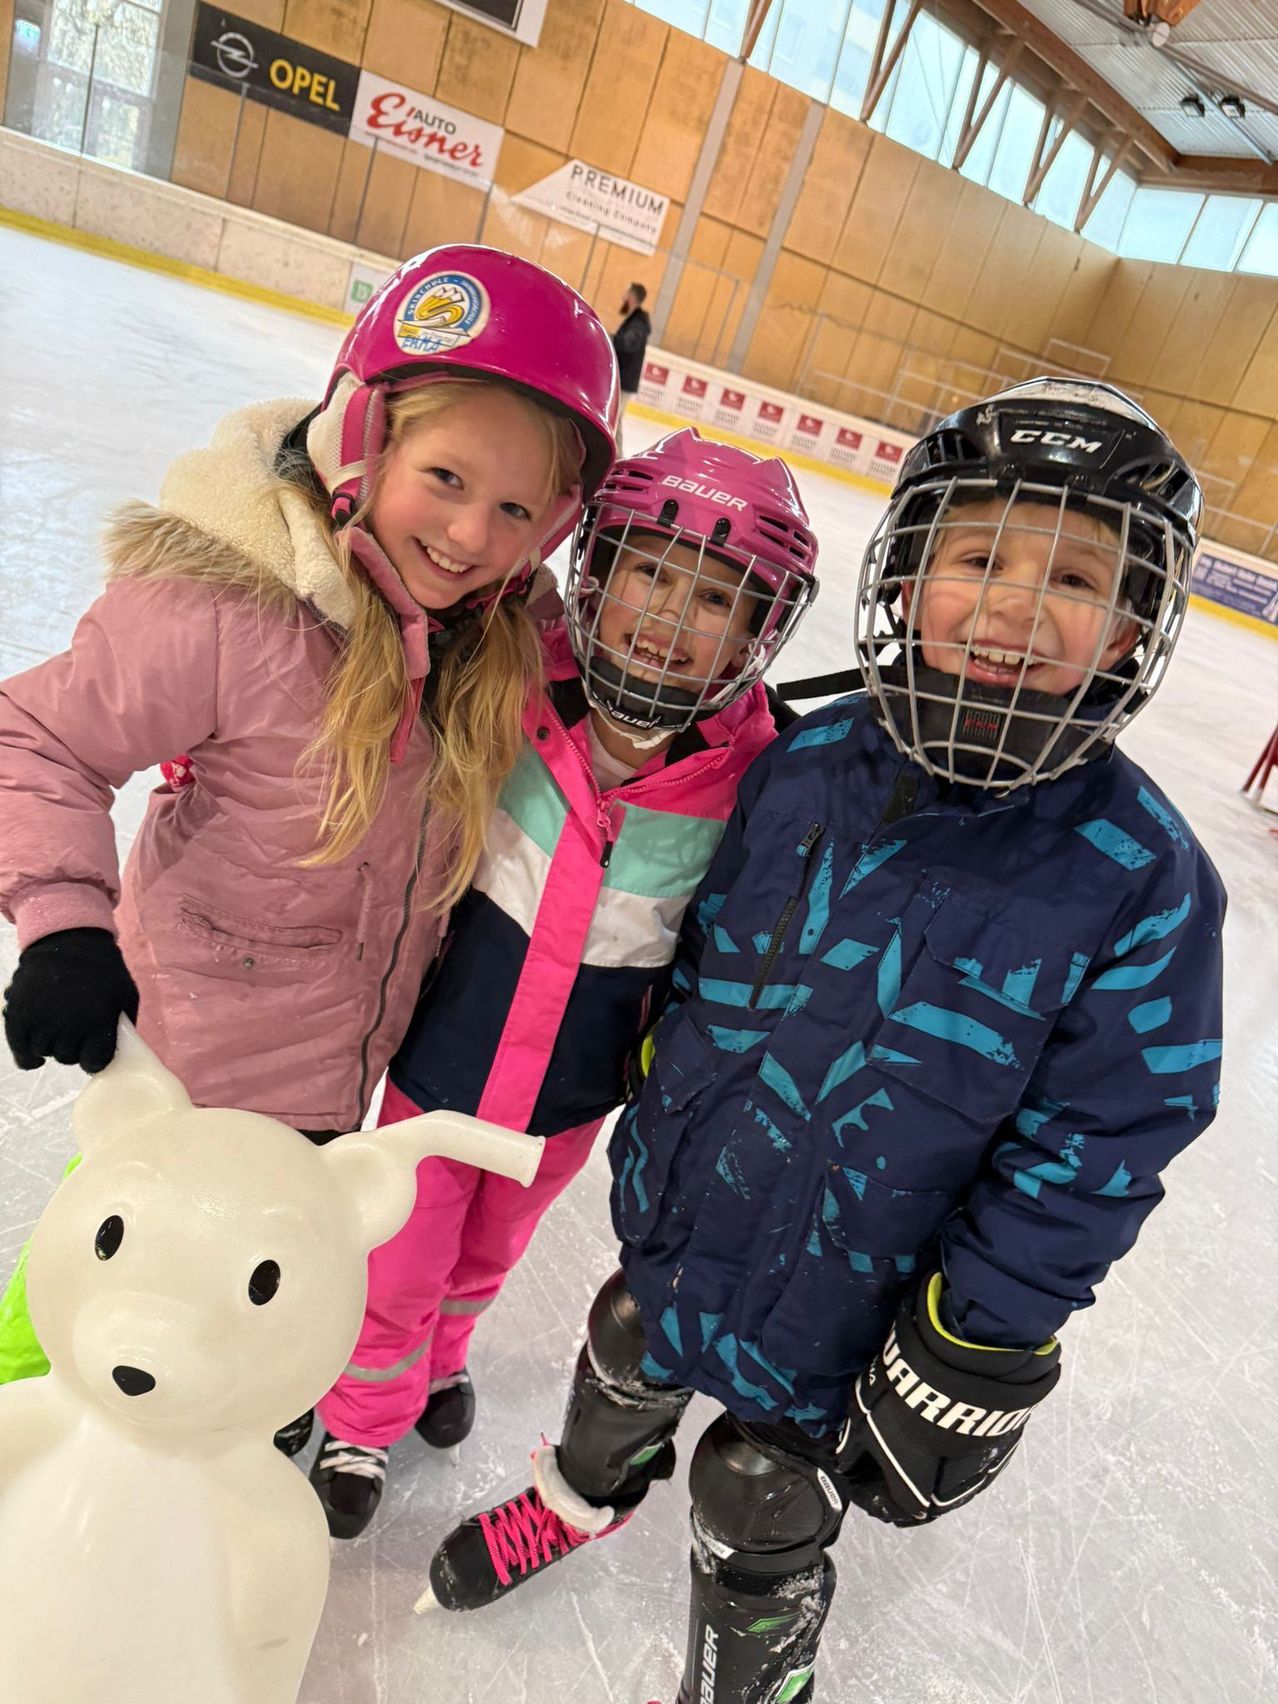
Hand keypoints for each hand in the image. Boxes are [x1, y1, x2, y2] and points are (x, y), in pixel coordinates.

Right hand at [3, 927, 138, 1073]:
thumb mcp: (126, 994)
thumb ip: (124, 1024)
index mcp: (98, 1021)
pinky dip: (26, 1057)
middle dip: (74, 1049)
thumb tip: (123, 1051)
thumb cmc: (103, 968)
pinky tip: (33, 1059)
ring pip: (46, 1051)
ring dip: (52, 1046)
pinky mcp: (19, 1014)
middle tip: (76, 1034)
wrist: (70, 940)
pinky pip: (20, 1048)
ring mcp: (42, 1020)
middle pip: (69, 1057)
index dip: (96, 1059)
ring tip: (57, 1032)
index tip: (95, 1053)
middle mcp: (69, 1025)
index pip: (96, 1061)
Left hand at [837, 1273, 1060, 1526]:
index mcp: (913, 1501)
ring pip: (938, 1478)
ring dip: (920, 1464)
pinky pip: (960, 1458)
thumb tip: (845, 1461)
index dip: (858, 1484)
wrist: (961, 1372)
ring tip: (904, 1438)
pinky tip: (933, 1427)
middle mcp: (946, 1501)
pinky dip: (944, 1449)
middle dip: (890, 1475)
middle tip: (876, 1452)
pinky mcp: (994, 1453)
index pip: (876, 1502)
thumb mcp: (862, 1422)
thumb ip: (851, 1449)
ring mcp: (976, 1478)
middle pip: (911, 1493)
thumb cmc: (903, 1406)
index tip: (850, 1467)